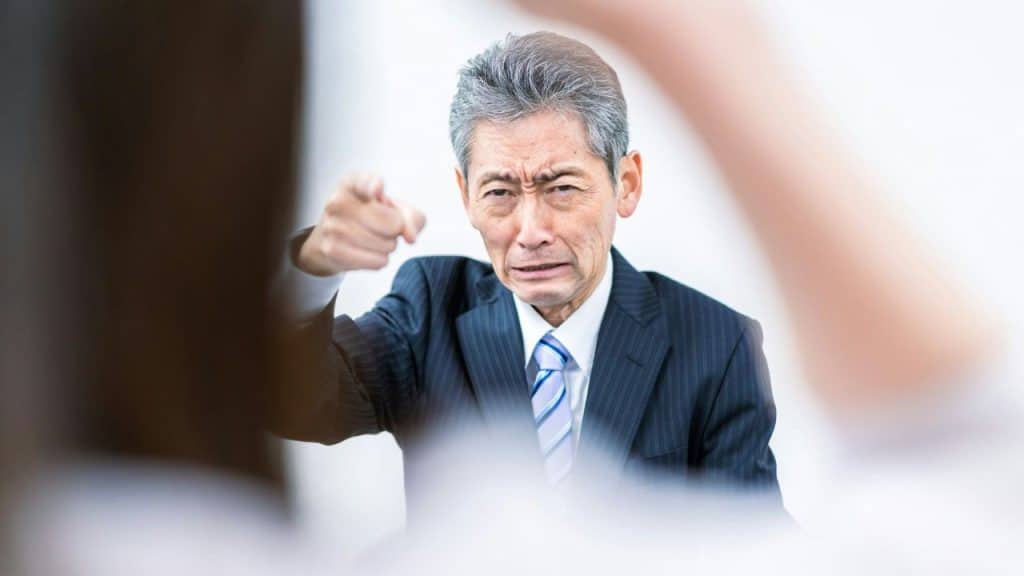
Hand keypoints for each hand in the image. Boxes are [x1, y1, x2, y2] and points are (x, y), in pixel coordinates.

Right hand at [297, 173, 425, 275]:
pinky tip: (366, 251)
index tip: (377, 191)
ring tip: (372, 238)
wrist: (333, 238)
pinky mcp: (332, 250)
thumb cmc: (369, 217)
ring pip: (386, 246)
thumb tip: (410, 237)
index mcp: (352, 183)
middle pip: (391, 224)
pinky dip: (379, 260)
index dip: (374, 186)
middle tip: (381, 226)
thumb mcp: (394, 208)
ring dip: (387, 247)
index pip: (365, 182)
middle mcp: (338, 201)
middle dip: (395, 230)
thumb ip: (413, 217)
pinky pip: (377, 261)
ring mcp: (332, 226)